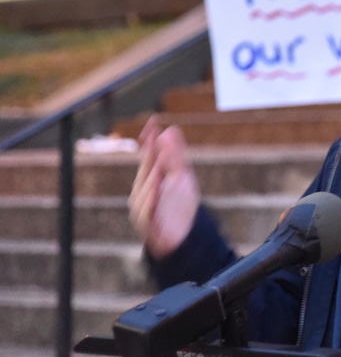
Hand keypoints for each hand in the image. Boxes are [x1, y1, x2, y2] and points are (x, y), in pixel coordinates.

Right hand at [128, 117, 200, 258]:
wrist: (183, 235)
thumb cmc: (179, 205)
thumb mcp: (182, 177)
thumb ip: (175, 155)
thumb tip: (171, 129)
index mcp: (152, 176)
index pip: (150, 154)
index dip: (151, 139)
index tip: (154, 122)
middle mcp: (143, 189)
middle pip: (146, 170)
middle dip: (149, 155)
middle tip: (154, 137)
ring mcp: (142, 205)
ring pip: (144, 190)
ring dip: (151, 180)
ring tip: (159, 168)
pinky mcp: (146, 223)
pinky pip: (145, 212)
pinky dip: (149, 202)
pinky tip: (155, 193)